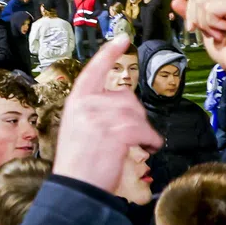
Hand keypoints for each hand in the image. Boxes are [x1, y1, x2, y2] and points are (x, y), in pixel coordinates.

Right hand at [50, 36, 161, 193]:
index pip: (94, 71)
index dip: (108, 53)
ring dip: (143, 131)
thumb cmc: (79, 162)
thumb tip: (125, 104)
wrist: (75, 187)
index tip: (122, 38)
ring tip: (139, 146)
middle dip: (135, 115)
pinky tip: (147, 148)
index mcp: (76, 102)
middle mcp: (85, 105)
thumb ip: (96, 111)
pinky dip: (150, 140)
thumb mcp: (80, 128)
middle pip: (126, 97)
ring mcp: (98, 118)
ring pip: (137, 114)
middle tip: (133, 135)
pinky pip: (143, 129)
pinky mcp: (114, 132)